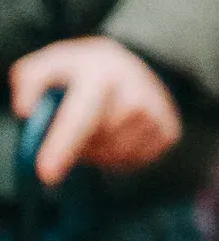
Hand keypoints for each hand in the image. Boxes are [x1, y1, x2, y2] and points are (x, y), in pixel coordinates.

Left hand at [9, 37, 181, 183]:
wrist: (126, 65)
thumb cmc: (77, 71)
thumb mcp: (46, 66)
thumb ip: (28, 83)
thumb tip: (27, 111)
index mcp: (101, 73)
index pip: (81, 116)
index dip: (63, 146)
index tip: (47, 175)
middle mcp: (137, 91)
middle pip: (98, 143)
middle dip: (76, 147)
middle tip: (68, 131)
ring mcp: (158, 112)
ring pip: (116, 155)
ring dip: (97, 153)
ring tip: (94, 129)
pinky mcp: (169, 131)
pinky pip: (134, 161)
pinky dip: (117, 157)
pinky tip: (114, 135)